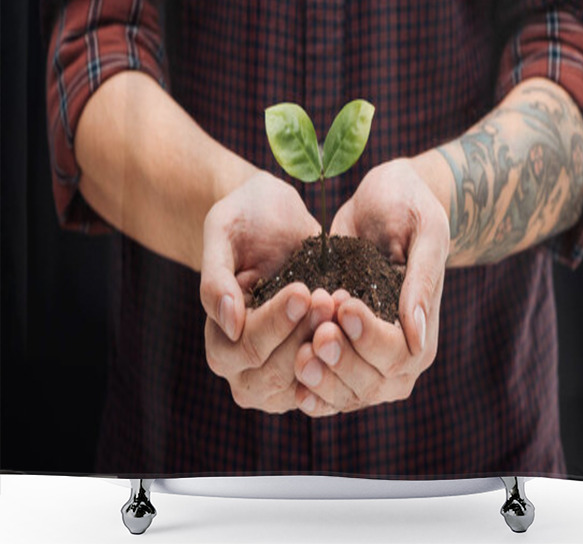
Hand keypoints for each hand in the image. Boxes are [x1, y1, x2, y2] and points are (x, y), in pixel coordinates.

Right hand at [201, 171, 333, 412]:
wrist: (278, 213)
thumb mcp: (222, 232)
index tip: (302, 290)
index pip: (245, 349)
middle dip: (304, 335)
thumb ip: (216, 278)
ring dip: (330, 345)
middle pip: (274, 376)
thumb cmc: (244, 218)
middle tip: (328, 297)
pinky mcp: (318, 360)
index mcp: (220, 341)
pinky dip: (348, 348)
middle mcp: (248, 367)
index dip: (274, 324)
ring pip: (307, 379)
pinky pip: (333, 371)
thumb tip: (229, 326)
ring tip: (343, 303)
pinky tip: (357, 315)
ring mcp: (285, 370)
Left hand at [293, 158, 449, 415]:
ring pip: (343, 392)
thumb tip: (418, 336)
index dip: (369, 338)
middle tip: (316, 331)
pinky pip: (323, 385)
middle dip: (340, 361)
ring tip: (298, 350)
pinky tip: (288, 372)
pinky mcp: (339, 352)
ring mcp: (366, 359)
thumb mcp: (424, 231)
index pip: (399, 355)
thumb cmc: (408, 205)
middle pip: (370, 383)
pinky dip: (306, 384)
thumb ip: (423, 281)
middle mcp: (399, 355)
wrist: (380, 198)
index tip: (343, 304)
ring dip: (320, 376)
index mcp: (424, 330)